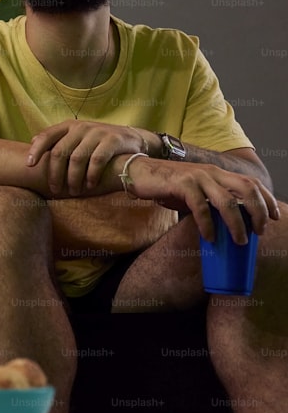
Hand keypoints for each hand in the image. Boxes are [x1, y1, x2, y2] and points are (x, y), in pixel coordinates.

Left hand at [28, 120, 146, 195]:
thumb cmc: (97, 141)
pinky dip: (91, 175)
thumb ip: (57, 139)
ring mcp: (97, 132)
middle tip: (55, 189)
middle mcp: (81, 127)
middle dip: (55, 174)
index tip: (29, 165)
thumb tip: (31, 141)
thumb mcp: (76, 136)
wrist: (130, 138)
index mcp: (68, 126)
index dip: (36, 150)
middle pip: (60, 152)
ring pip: (77, 159)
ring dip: (73, 178)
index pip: (47, 136)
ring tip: (74, 191)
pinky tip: (90, 186)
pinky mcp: (112, 140)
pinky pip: (97, 161)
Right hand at [125, 158, 279, 243]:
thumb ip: (210, 200)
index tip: (274, 217)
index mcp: (217, 172)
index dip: (266, 200)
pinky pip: (200, 207)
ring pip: (227, 200)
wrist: (138, 172)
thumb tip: (226, 222)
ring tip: (239, 240)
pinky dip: (208, 224)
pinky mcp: (182, 184)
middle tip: (260, 231)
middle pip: (246, 189)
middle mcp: (211, 172)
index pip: (251, 182)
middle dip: (258, 212)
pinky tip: (210, 237)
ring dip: (237, 223)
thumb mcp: (194, 190)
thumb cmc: (166, 184)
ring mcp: (197, 177)